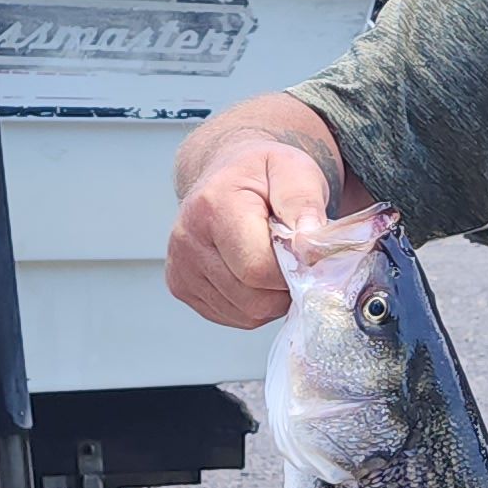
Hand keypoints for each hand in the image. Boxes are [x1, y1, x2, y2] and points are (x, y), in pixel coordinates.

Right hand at [164, 135, 340, 327]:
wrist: (229, 173)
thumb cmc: (263, 174)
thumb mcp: (293, 170)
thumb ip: (303, 204)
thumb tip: (307, 246)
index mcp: (213, 206)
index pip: (258, 269)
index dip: (292, 269)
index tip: (302, 250)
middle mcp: (188, 239)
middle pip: (253, 299)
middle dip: (283, 286)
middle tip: (290, 256)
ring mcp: (180, 267)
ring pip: (246, 314)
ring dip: (271, 297)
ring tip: (270, 260)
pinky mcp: (180, 286)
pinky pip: (233, 317)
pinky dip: (254, 303)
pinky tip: (253, 272)